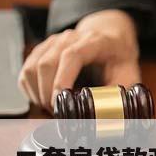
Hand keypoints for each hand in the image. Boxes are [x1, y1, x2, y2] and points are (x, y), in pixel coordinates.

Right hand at [18, 9, 140, 112]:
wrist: (111, 40)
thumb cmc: (119, 60)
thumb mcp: (129, 76)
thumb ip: (120, 95)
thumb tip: (110, 116)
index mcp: (94, 42)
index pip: (71, 56)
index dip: (62, 80)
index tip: (60, 102)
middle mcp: (70, 38)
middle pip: (47, 63)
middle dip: (48, 94)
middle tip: (59, 114)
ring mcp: (53, 43)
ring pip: (32, 67)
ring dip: (38, 94)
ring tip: (52, 109)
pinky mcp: (42, 50)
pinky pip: (26, 71)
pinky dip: (31, 90)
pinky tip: (44, 101)